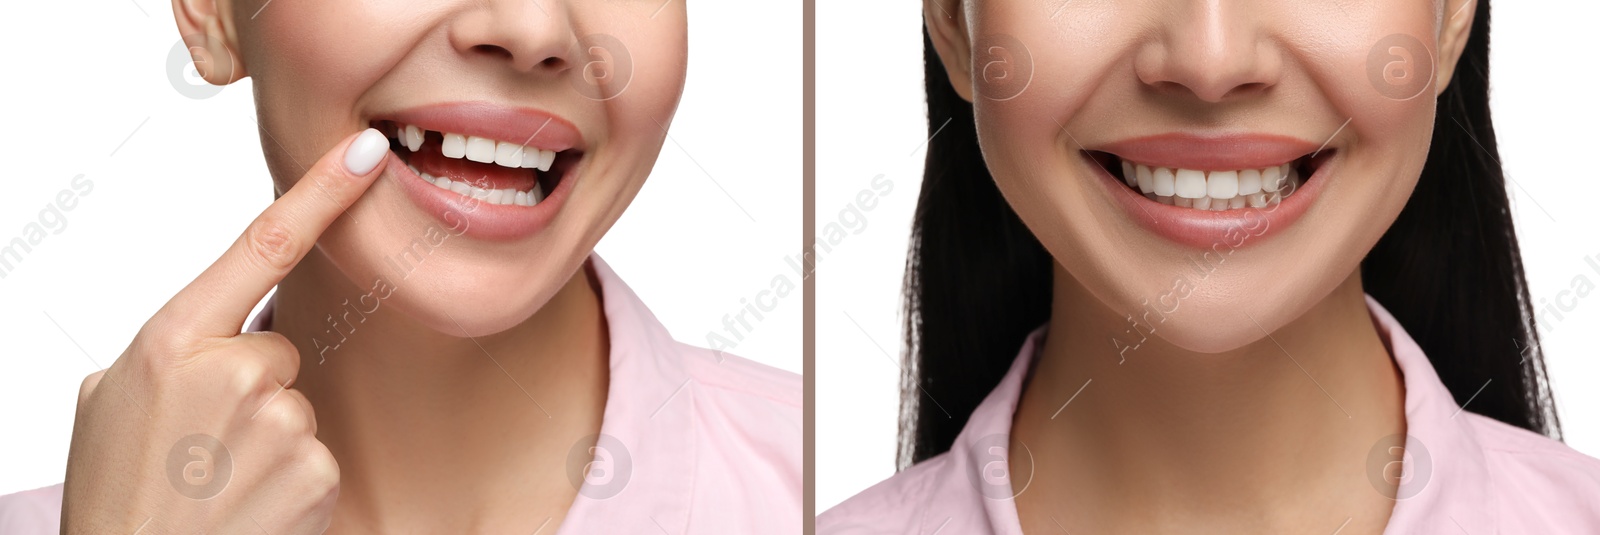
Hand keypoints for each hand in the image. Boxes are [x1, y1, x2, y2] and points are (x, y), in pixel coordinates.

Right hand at [60, 129, 390, 533]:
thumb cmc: (115, 491)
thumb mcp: (111, 400)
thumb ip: (170, 349)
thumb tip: (214, 332)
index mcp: (172, 340)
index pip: (262, 244)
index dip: (322, 193)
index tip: (367, 153)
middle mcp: (231, 371)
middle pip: (280, 348)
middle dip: (253, 386)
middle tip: (199, 443)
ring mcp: (278, 421)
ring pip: (298, 405)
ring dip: (267, 439)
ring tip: (214, 481)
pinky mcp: (314, 468)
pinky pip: (317, 453)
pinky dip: (288, 480)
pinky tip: (246, 505)